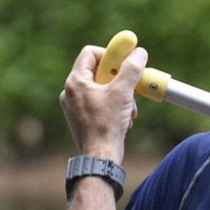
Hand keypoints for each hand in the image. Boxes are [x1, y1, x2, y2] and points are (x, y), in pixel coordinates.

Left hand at [61, 41, 145, 156]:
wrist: (100, 156)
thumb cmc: (107, 125)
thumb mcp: (123, 92)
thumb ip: (131, 69)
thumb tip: (139, 53)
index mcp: (75, 82)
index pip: (91, 53)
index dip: (110, 54)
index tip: (126, 61)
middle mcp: (71, 91)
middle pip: (98, 71)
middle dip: (119, 78)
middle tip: (131, 86)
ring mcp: (75, 105)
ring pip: (101, 88)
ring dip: (120, 94)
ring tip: (129, 108)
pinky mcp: (82, 117)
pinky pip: (99, 102)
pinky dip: (114, 106)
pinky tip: (124, 118)